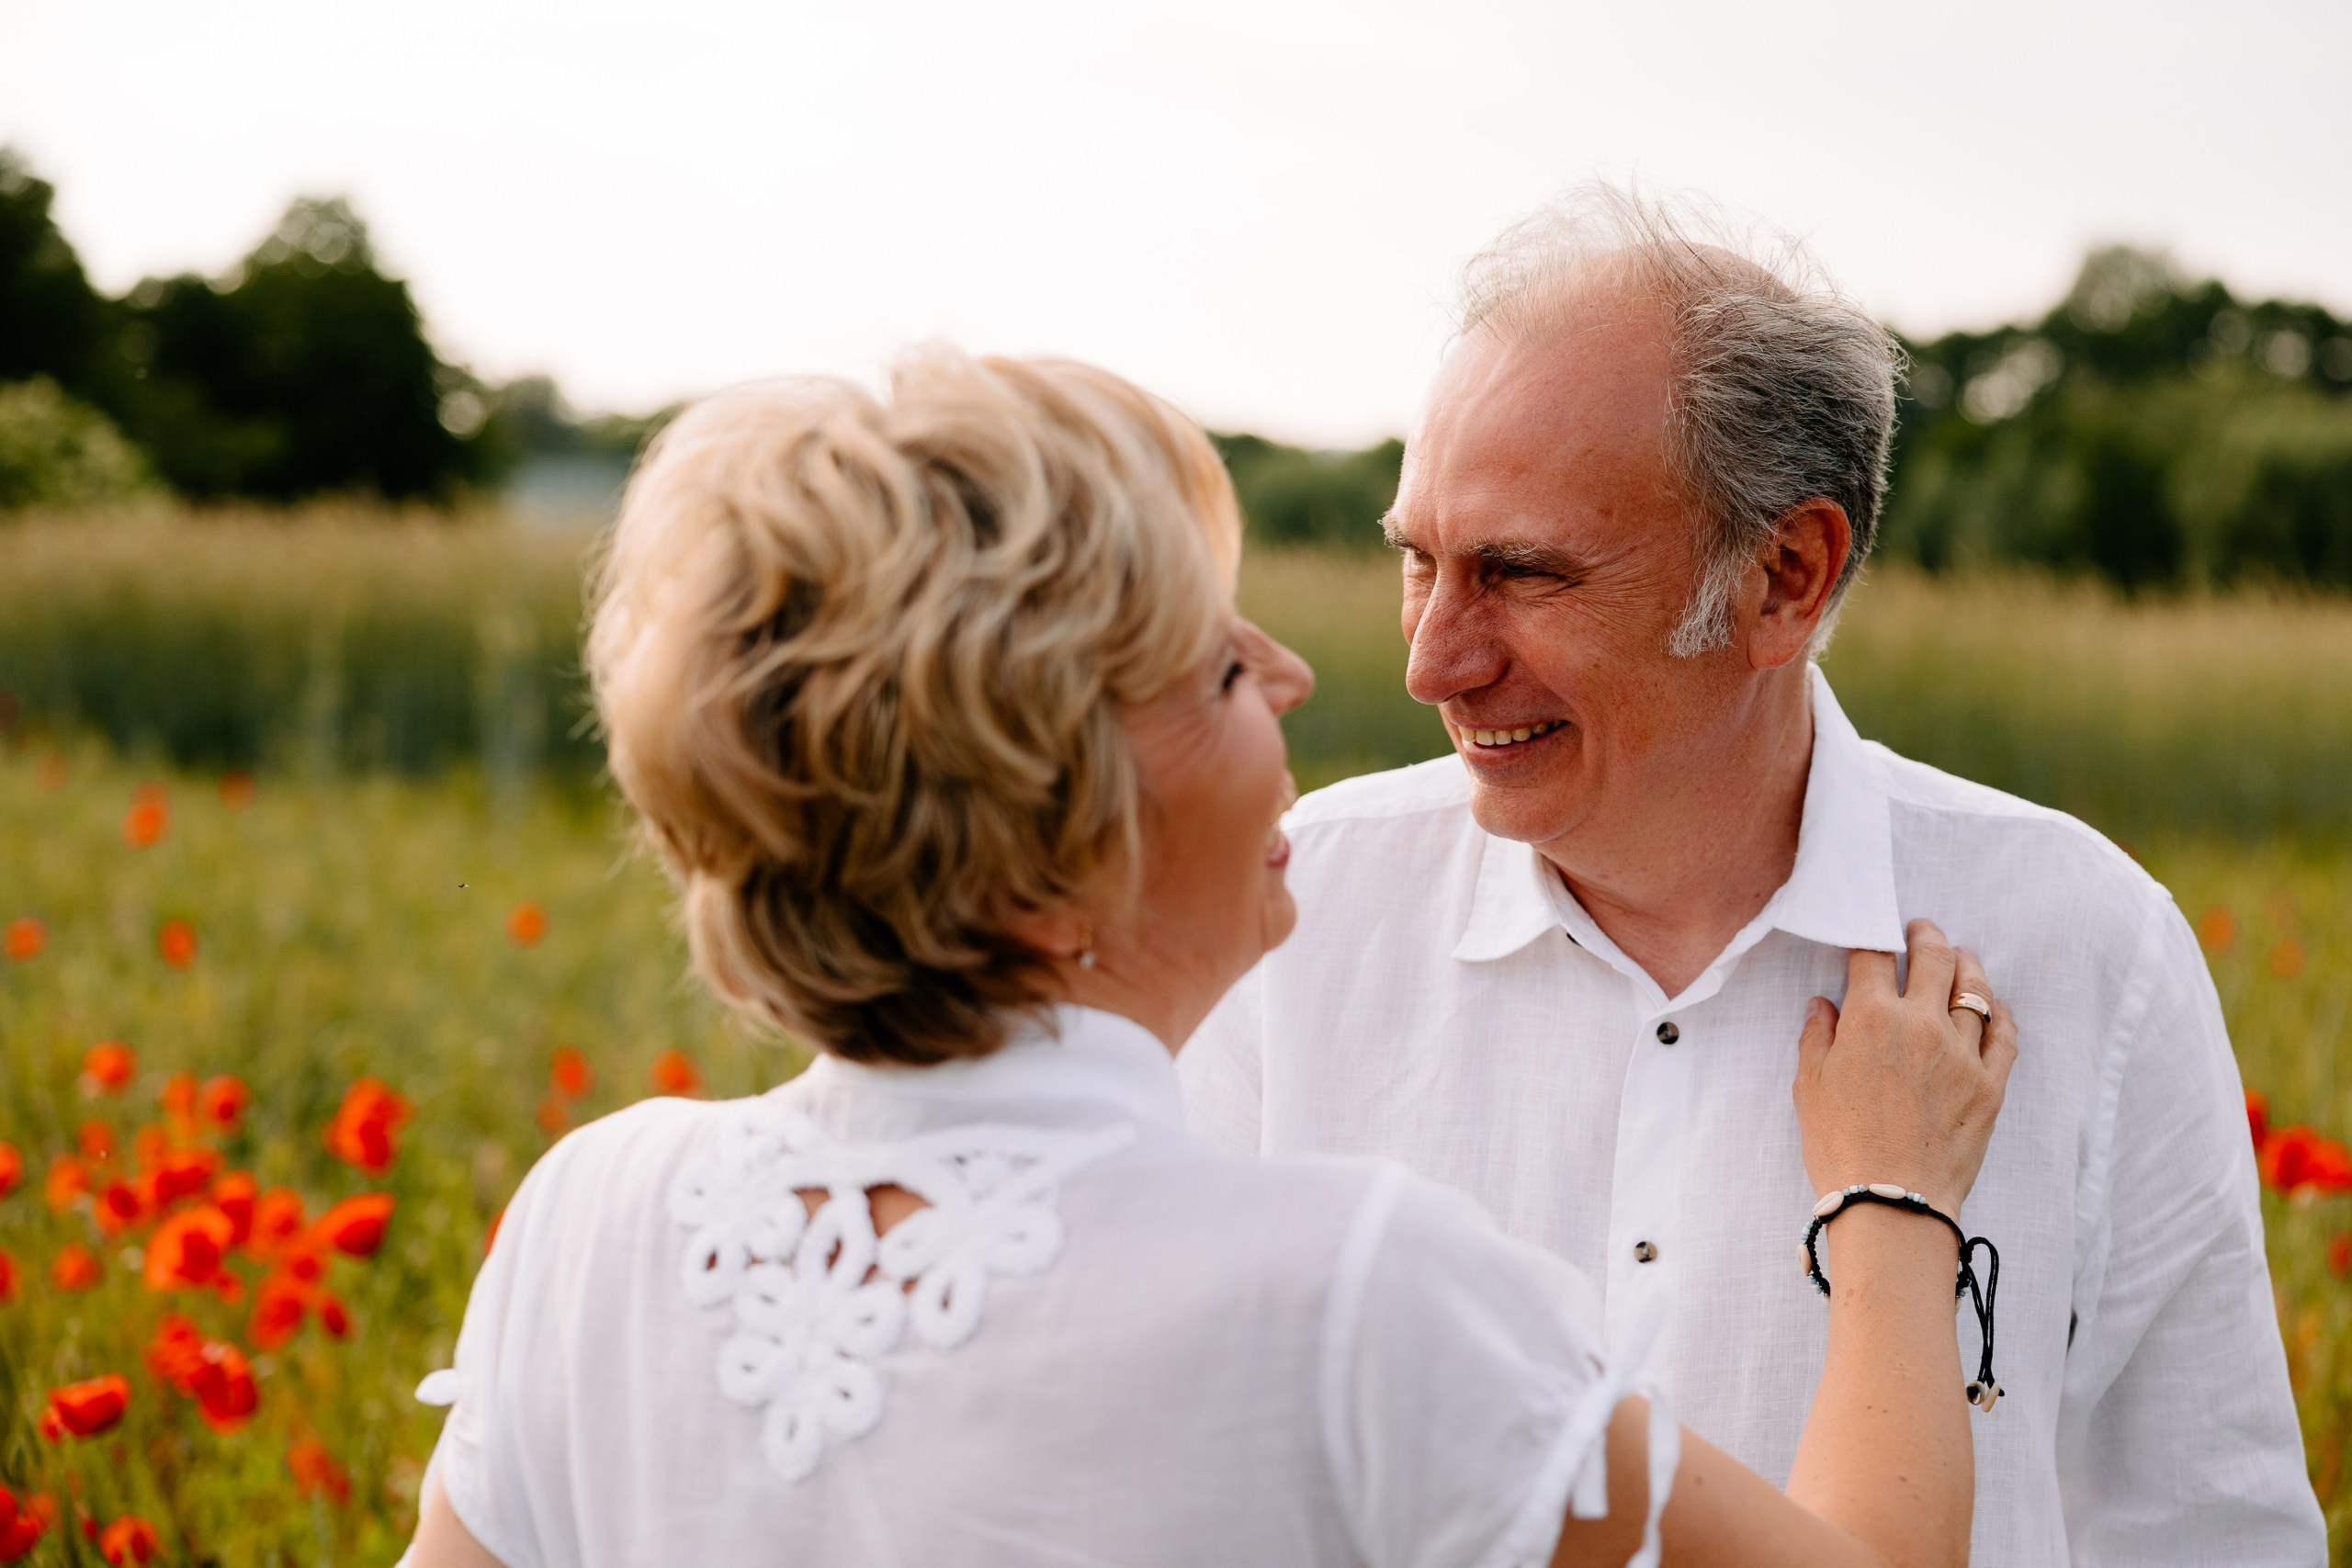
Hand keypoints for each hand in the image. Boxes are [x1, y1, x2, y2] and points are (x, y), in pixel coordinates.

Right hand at [1792, 919, 2018, 1219]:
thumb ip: (1817, 1036)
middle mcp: (1921, 1024)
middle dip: (1925, 935)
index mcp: (1870, 1018)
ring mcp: (1962, 1053)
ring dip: (1965, 965)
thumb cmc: (1840, 1147)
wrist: (1891, 1203)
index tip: (1870, 937)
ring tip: (1960, 959)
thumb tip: (1824, 1006)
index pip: (1873, 954)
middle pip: (1933, 957)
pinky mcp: (1991, 1084)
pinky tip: (1993, 1007)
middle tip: (1920, 930)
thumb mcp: (1809, 1086)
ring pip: (1975, 989)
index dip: (1870, 937)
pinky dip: (2000, 1014)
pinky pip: (2005, 1035)